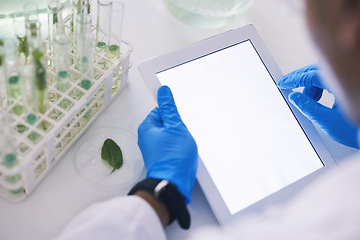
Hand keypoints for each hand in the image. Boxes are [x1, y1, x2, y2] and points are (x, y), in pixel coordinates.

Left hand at [138, 86, 197, 203]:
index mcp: (147, 127)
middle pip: (166, 123)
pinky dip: (178, 148)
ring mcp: (154, 149)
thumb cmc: (173, 158)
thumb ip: (170, 108)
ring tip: (182, 146)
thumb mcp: (175, 127)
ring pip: (170, 136)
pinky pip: (171, 146)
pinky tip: (182, 153)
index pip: (160, 110)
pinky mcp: (161, 158)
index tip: (177, 119)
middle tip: (181, 135)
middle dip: (177, 128)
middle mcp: (147, 138)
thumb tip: (164, 92)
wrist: (174, 183)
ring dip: (179, 139)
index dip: (172, 114)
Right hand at [277, 63, 358, 148]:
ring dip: (312, 84)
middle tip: (289, 85)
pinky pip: (334, 78)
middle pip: (318, 70)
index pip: (313, 75)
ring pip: (325, 74)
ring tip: (307, 99)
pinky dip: (322, 85)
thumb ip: (308, 107)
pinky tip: (319, 97)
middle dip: (302, 78)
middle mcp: (348, 78)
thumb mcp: (328, 120)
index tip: (284, 83)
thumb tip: (295, 97)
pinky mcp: (352, 86)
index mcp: (343, 84)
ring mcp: (350, 81)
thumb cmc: (359, 130)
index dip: (295, 79)